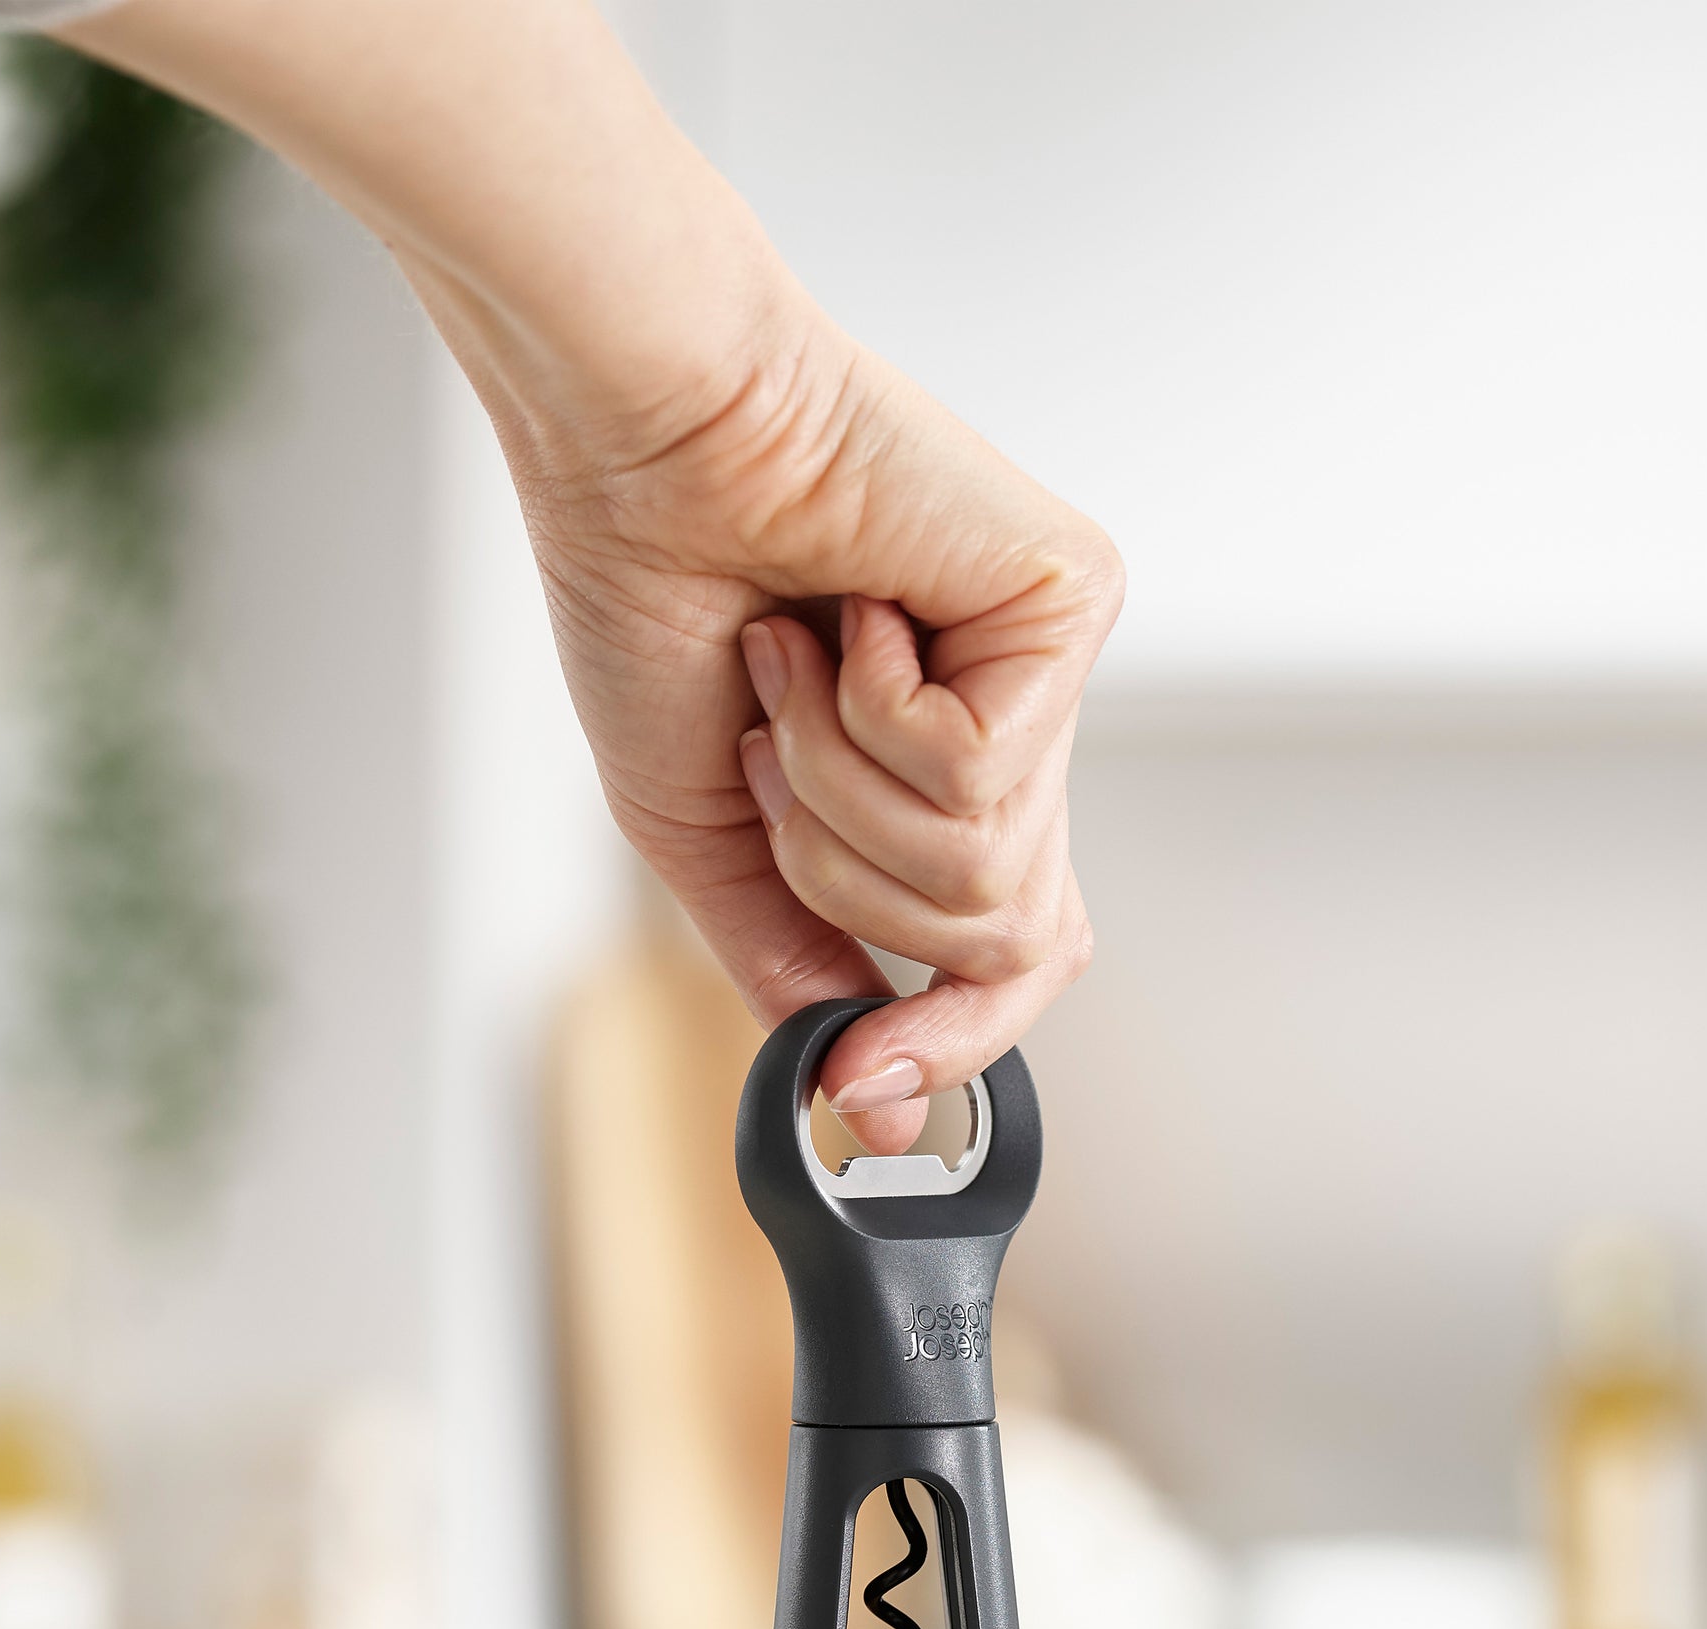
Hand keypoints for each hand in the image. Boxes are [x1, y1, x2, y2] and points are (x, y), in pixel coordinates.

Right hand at [510, 313, 1123, 1152]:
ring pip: (982, 875)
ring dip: (838, 789)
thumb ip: (797, 968)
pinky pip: (981, 775)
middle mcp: (1021, 732)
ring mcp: (1055, 671)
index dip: (945, 1046)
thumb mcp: (710, 836)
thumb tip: (869, 1106)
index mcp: (947, 782)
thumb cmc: (653, 596)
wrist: (633, 444)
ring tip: (794, 663)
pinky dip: (868, 714)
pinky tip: (846, 614)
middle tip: (769, 757)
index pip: (1013, 965)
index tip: (848, 1092)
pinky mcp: (1074, 604)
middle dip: (850, 880)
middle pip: (1007, 943)